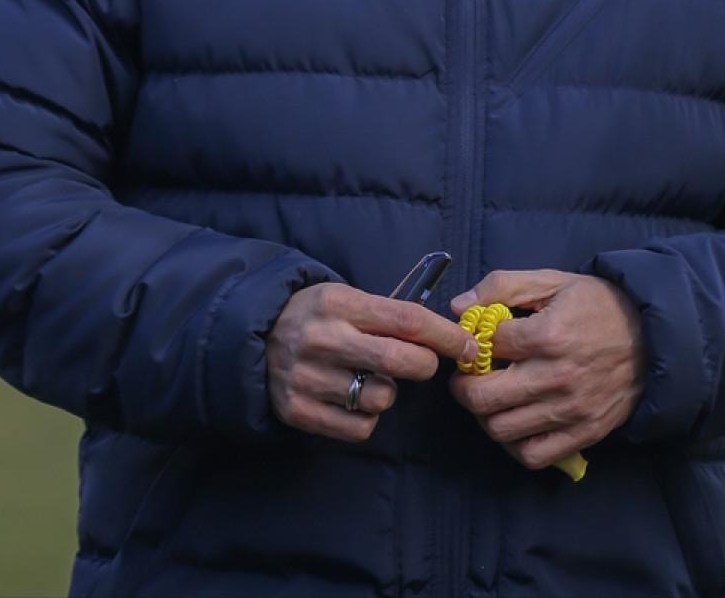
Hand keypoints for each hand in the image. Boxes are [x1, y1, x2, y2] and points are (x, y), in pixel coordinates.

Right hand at [268, 282, 477, 442]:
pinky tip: (352, 398)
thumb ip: (387, 313)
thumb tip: (445, 334)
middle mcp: (323, 339)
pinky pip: (359, 427)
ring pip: (381, 398)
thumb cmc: (318, 315)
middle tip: (424, 364)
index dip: (443, 335)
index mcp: (339, 303)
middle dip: (425, 365)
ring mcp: (309, 377)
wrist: (257, 336)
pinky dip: (366, 417)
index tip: (467, 345)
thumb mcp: (346, 297)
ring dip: (388, 392)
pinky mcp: (299, 411)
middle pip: (399, 360)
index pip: (406, 319)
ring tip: (369, 378)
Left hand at [448, 269, 645, 470]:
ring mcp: (571, 411)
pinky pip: (533, 455)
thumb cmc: (597, 305)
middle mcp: (557, 377)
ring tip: (490, 398)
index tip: (476, 340)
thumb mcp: (552, 281)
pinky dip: (514, 444)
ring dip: (485, 415)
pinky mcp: (583, 434)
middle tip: (468, 377)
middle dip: (464, 387)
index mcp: (549, 335)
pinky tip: (515, 422)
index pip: (487, 345)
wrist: (653, 338)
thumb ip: (502, 286)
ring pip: (502, 429)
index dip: (474, 341)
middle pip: (484, 397)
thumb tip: (459, 307)